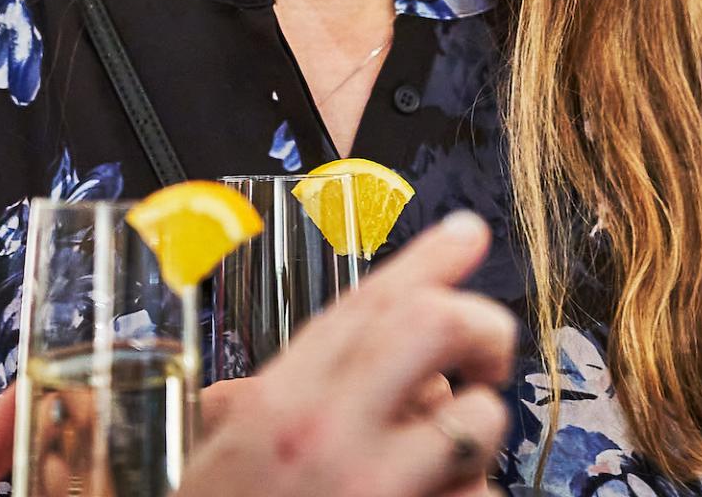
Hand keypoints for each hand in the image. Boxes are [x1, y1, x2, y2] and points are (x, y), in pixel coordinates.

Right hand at [180, 210, 517, 496]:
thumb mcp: (214, 463)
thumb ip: (261, 410)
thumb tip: (279, 376)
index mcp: (273, 405)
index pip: (365, 304)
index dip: (428, 258)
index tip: (469, 231)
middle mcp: (322, 435)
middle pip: (435, 326)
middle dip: (479, 326)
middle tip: (487, 351)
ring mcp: (371, 490)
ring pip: (476, 419)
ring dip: (480, 432)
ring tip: (449, 455)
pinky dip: (473, 496)